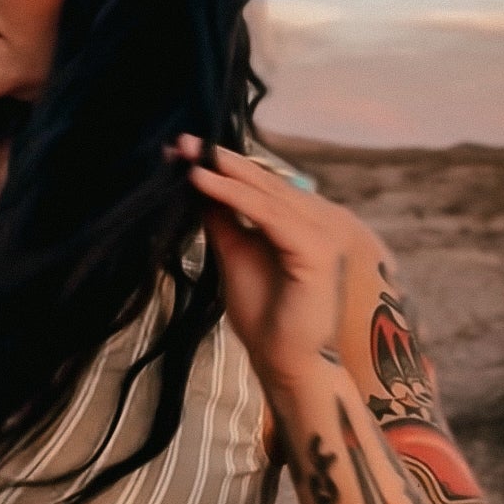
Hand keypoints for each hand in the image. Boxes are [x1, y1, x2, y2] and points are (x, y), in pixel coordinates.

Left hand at [176, 136, 351, 392]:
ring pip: (264, 193)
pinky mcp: (317, 250)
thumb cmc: (264, 315)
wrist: (284, 362)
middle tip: (180, 141)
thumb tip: (199, 182)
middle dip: (218, 160)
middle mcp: (317, 220)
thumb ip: (224, 219)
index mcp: (301, 220)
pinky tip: (203, 182)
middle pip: (262, 181)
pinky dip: (233, 196)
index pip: (259, 183)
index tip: (181, 148)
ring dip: (222, 172)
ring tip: (187, 156)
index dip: (222, 164)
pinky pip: (268, 214)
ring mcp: (322, 233)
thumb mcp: (234, 254)